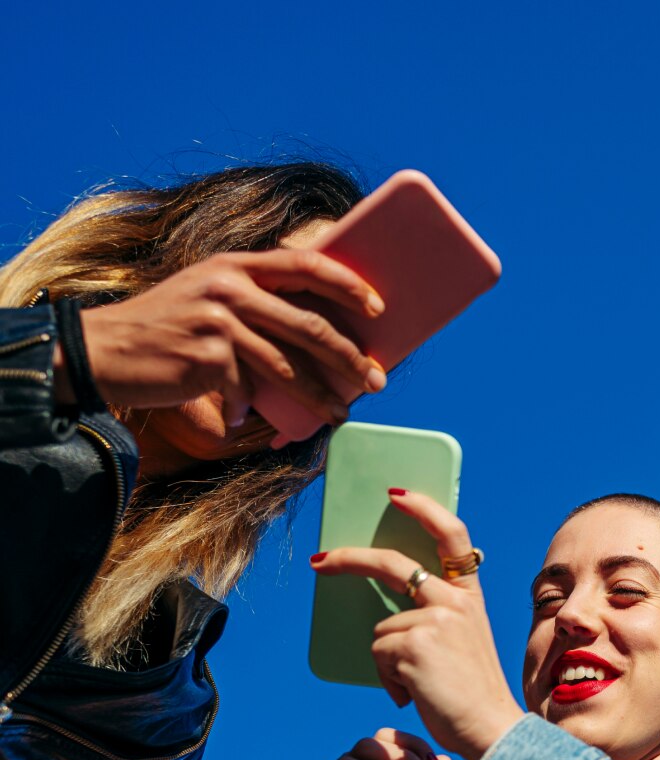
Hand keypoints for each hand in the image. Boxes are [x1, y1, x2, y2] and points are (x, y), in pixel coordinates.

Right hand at [66, 248, 386, 435]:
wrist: (103, 349)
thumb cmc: (166, 327)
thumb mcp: (208, 296)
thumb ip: (254, 300)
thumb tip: (319, 335)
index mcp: (235, 265)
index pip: (304, 264)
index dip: (347, 283)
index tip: (378, 307)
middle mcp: (228, 287)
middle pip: (308, 324)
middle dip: (349, 357)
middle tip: (376, 379)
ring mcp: (217, 322)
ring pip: (287, 366)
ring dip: (319, 396)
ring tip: (340, 415)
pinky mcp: (206, 357)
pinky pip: (245, 390)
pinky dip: (244, 409)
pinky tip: (240, 419)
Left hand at [310, 490, 525, 759]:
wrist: (489, 727)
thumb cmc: (471, 693)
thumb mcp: (462, 642)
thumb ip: (435, 617)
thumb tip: (382, 615)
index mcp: (471, 597)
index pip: (452, 536)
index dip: (424, 509)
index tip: (396, 495)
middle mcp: (456, 600)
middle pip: (394, 566)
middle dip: (351, 559)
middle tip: (320, 561)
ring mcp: (435, 619)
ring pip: (381, 628)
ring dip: (388, 661)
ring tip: (419, 685)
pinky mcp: (413, 644)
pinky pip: (377, 653)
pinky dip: (387, 678)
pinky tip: (414, 694)